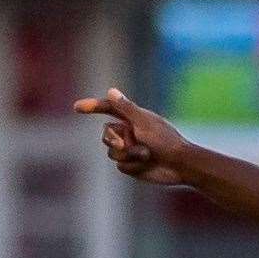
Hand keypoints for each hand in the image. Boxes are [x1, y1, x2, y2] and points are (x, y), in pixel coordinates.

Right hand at [73, 88, 191, 185]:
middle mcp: (129, 132)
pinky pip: (120, 166)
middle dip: (114, 140)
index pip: (107, 109)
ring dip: (128, 155)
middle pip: (106, 134)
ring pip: (112, 152)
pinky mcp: (133, 164)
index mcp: (132, 118)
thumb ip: (126, 108)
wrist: (181, 166)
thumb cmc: (166, 141)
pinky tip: (147, 165)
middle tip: (127, 142)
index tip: (77, 108)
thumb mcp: (143, 122)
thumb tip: (111, 90)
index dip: (92, 107)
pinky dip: (133, 166)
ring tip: (147, 155)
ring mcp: (130, 149)